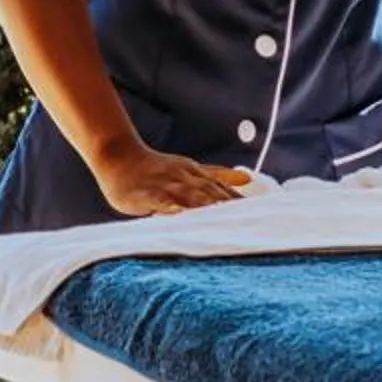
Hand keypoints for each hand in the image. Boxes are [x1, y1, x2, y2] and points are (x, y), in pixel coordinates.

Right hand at [94, 143, 254, 215]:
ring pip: (189, 197)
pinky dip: (170, 207)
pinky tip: (178, 216)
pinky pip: (160, 201)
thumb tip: (247, 178)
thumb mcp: (190, 168)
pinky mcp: (145, 193)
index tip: (262, 218)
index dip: (241, 204)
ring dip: (206, 208)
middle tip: (249, 225)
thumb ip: (218, 175)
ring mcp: (165, 184)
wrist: (119, 157)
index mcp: (196, 175)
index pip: (223, 191)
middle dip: (230, 209)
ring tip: (223, 222)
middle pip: (211, 195)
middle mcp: (185, 178)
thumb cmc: (155, 168)